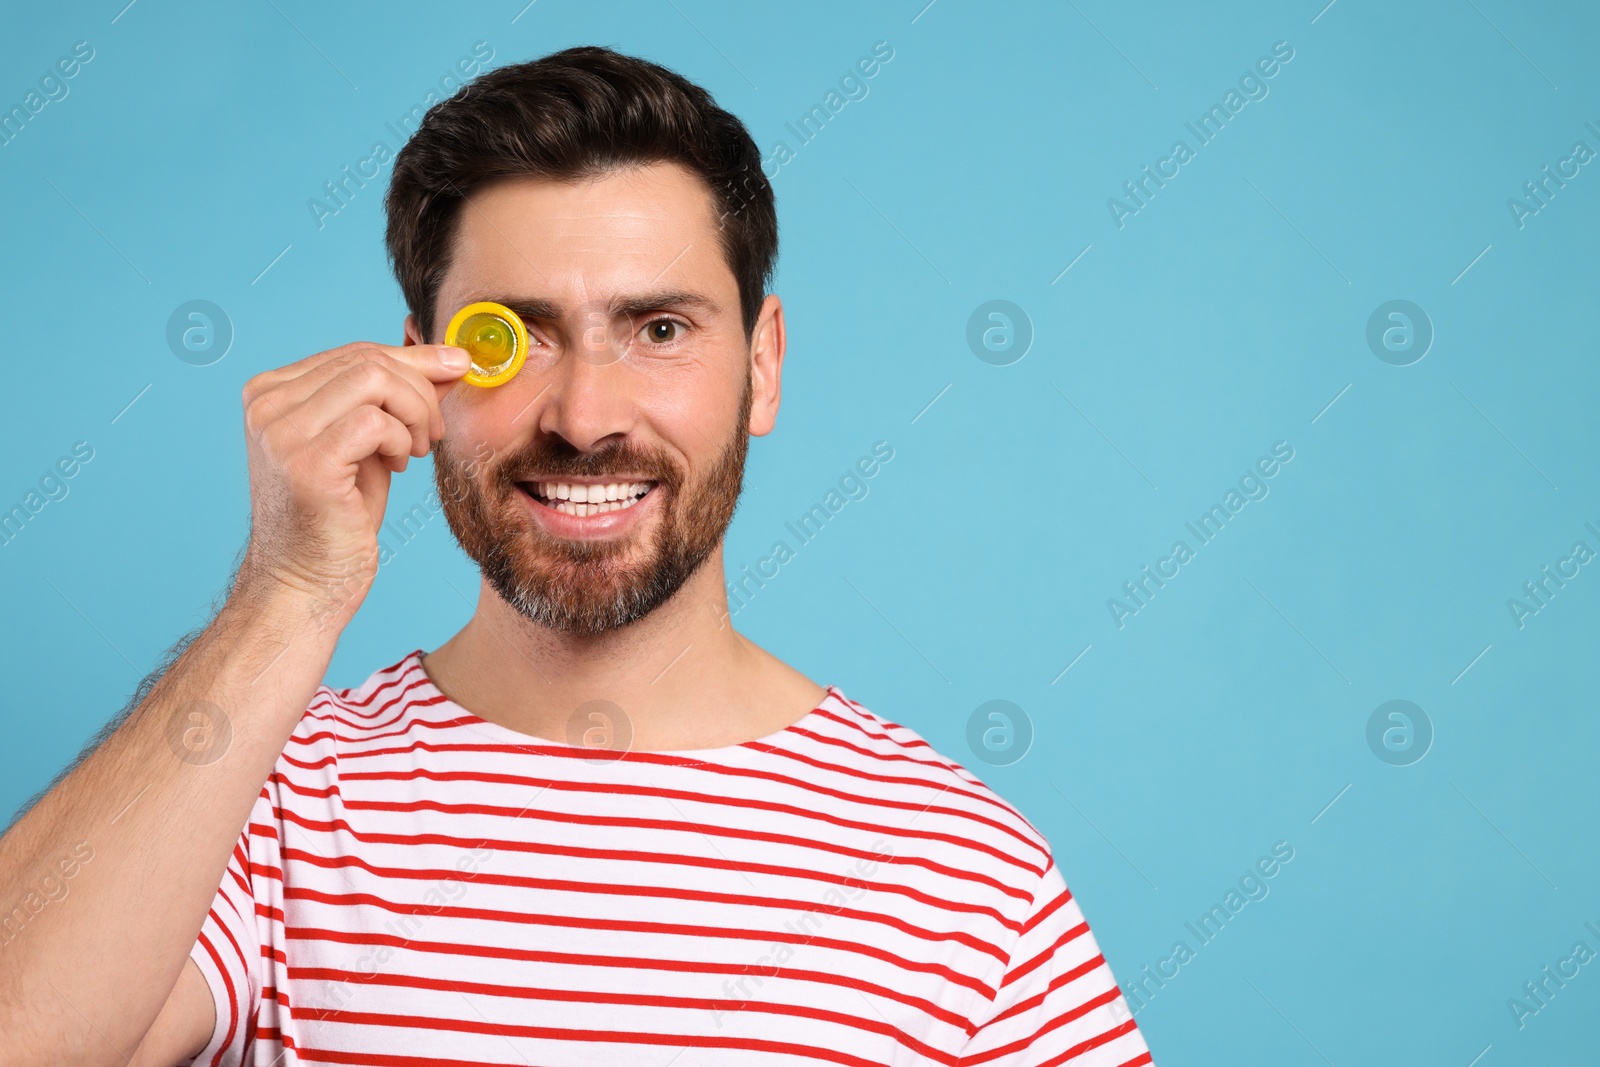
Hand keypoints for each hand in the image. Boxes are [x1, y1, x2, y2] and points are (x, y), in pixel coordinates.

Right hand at [234, 341, 469, 625]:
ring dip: (415, 412)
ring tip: (417, 450)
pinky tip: (399, 465)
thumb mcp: (370, 443)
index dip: (414, 359)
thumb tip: (448, 359)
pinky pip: (376, 421)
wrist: (305, 585)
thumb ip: (395, 399)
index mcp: (270, 392)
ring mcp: (281, 432)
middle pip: (367, 360)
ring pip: (374, 380)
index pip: (354, 352)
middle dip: (420, 389)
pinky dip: (402, 438)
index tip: (458, 366)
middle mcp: (266, 406)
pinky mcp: (305, 463)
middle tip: (433, 433)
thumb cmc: (337, 518)